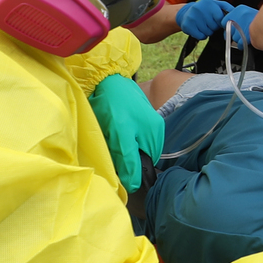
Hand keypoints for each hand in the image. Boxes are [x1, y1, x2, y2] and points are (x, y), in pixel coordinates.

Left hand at [88, 74, 164, 192]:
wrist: (106, 77)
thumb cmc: (114, 105)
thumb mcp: (120, 135)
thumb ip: (128, 160)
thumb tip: (133, 185)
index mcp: (155, 135)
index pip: (146, 166)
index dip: (131, 171)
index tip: (116, 168)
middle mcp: (156, 129)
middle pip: (141, 155)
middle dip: (126, 157)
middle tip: (110, 148)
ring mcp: (149, 122)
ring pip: (136, 146)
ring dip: (123, 147)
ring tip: (110, 136)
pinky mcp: (141, 116)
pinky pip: (133, 136)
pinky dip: (122, 137)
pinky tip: (112, 128)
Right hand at [174, 0, 234, 39]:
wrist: (186, 13)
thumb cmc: (204, 10)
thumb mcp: (216, 5)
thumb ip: (227, 7)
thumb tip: (237, 12)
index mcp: (208, 3)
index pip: (220, 18)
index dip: (220, 22)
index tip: (217, 21)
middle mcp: (199, 8)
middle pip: (214, 27)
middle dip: (214, 27)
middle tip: (209, 23)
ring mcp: (192, 17)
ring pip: (208, 32)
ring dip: (208, 32)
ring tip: (203, 25)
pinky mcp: (187, 25)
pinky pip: (201, 36)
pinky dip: (202, 36)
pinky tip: (199, 29)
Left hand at [223, 5, 257, 43]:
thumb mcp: (249, 12)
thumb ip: (240, 16)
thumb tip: (232, 22)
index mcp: (239, 9)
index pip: (224, 20)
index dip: (228, 26)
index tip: (231, 27)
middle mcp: (238, 17)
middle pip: (227, 30)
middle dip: (232, 33)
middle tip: (240, 33)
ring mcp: (241, 27)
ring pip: (233, 38)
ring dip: (239, 39)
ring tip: (247, 36)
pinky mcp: (244, 37)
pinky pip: (239, 44)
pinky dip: (243, 45)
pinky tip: (247, 41)